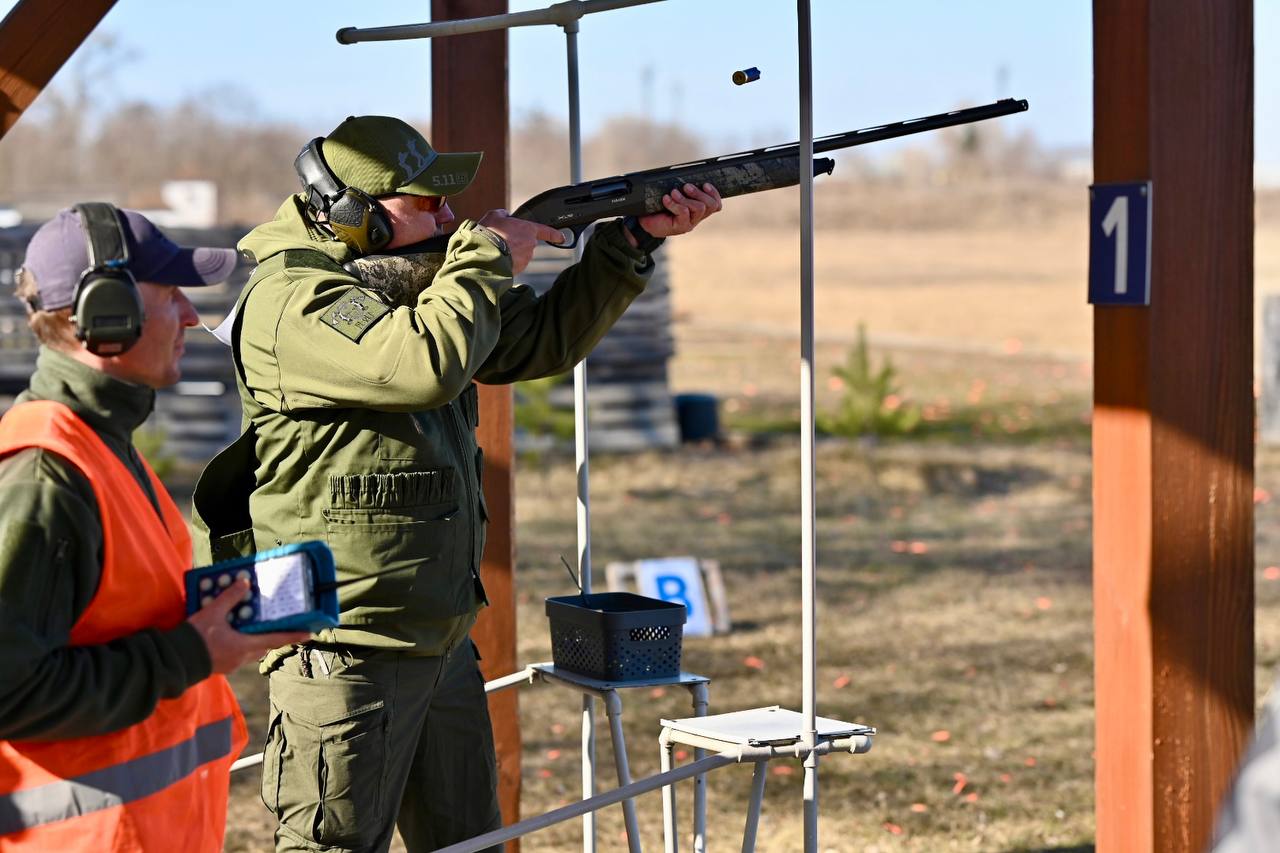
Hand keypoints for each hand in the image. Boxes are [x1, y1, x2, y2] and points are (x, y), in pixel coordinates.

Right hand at [187, 579, 310, 674]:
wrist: (174, 661)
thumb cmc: (195, 639)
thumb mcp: (212, 613)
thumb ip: (230, 598)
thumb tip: (245, 582)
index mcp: (245, 646)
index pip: (276, 640)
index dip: (292, 636)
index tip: (309, 634)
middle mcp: (241, 658)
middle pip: (264, 646)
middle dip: (272, 637)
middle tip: (279, 626)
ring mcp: (231, 665)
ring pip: (250, 652)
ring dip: (255, 641)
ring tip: (254, 627)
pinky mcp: (220, 666)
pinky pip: (237, 655)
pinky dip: (240, 644)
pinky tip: (232, 636)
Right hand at [477, 209, 565, 274]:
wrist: (483, 254)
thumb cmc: (490, 233)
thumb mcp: (495, 216)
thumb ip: (503, 215)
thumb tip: (505, 216)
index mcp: (528, 229)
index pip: (547, 231)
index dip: (555, 235)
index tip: (561, 238)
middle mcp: (530, 245)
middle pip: (526, 243)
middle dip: (516, 242)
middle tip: (501, 240)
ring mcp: (525, 259)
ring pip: (519, 255)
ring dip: (511, 253)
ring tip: (496, 249)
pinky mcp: (518, 270)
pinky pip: (514, 265)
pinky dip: (507, 262)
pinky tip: (496, 258)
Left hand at [636, 182, 722, 239]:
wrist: (644, 221)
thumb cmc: (659, 207)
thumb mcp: (673, 195)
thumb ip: (683, 189)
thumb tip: (687, 178)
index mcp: (698, 210)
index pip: (716, 204)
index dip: (714, 193)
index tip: (705, 183)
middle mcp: (697, 217)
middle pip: (711, 205)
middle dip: (699, 193)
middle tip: (686, 186)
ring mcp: (690, 223)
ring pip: (699, 208)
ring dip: (686, 198)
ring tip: (673, 192)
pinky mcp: (681, 227)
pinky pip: (684, 212)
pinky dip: (674, 203)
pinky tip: (666, 199)